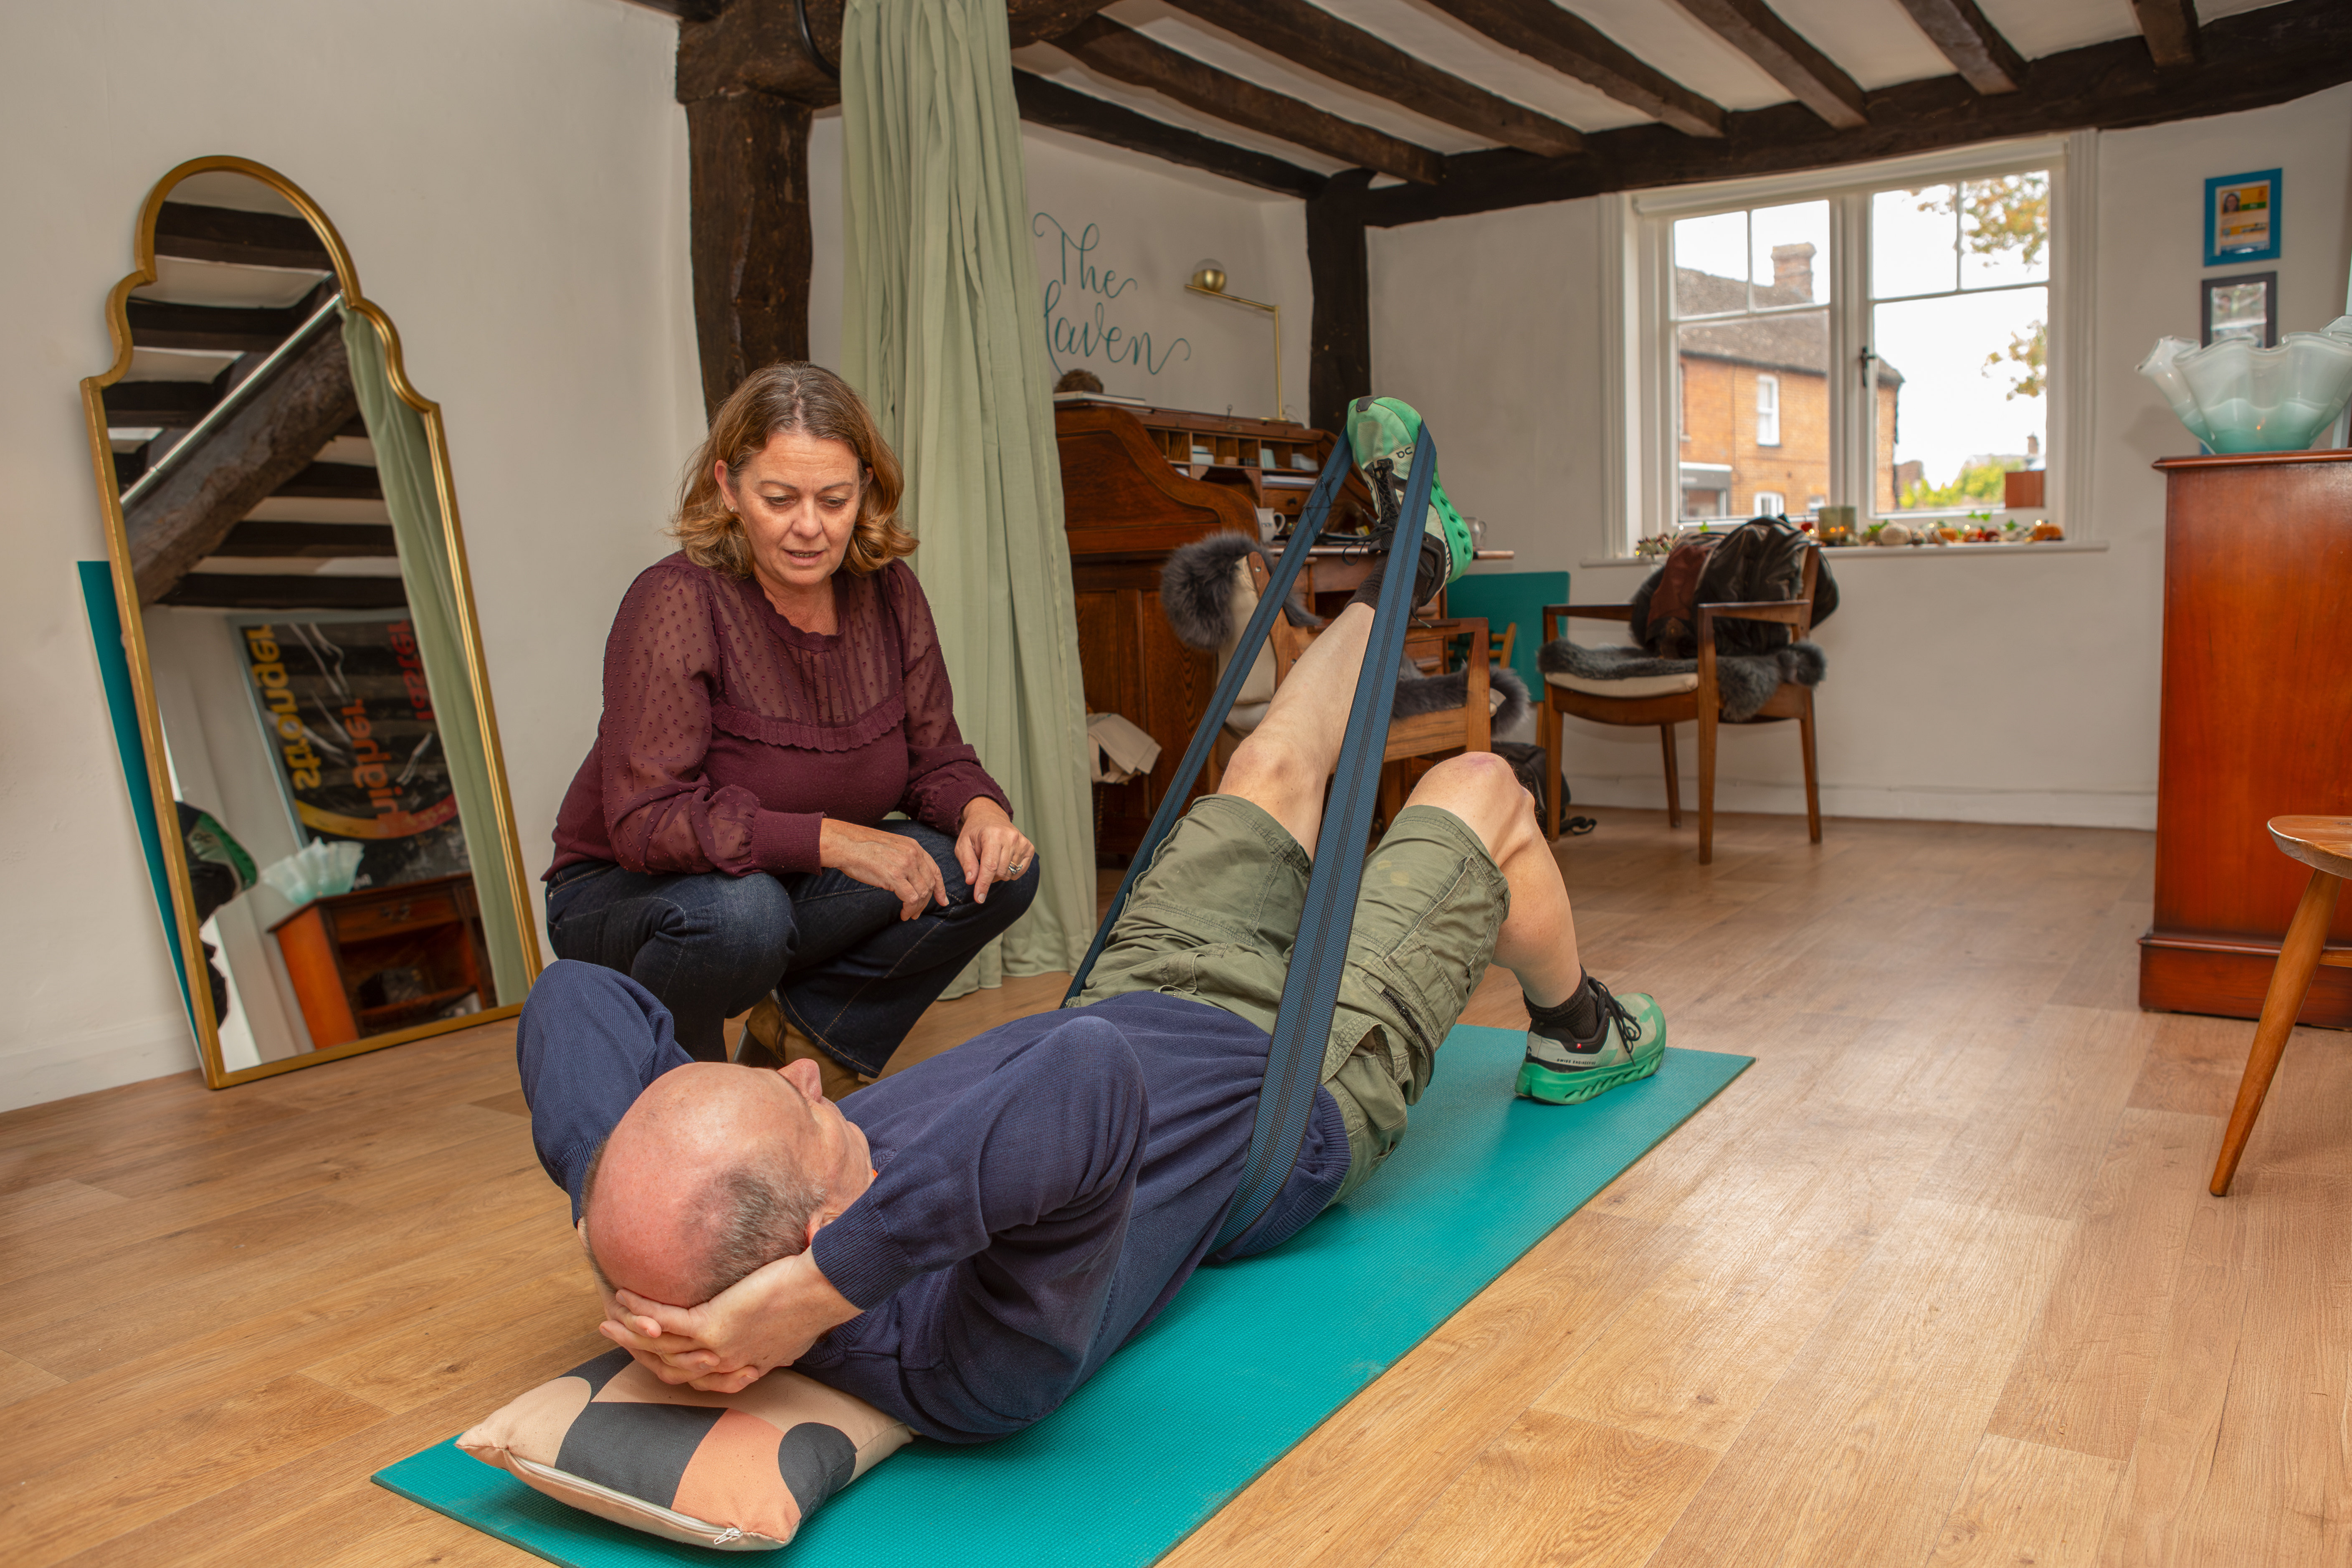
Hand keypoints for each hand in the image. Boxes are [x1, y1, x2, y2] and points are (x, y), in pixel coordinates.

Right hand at [597, 1249, 860, 1393]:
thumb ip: (782, 1340)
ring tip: (608, 1319)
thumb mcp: (797, 1333)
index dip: (673, 1367)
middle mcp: (727, 1362)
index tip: (656, 1356)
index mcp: (746, 1365)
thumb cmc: (817, 1301)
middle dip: (639, 1354)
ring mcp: (716, 1346)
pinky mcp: (710, 1325)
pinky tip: (624, 1295)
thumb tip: (788, 1339)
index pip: (699, 1376)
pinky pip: (663, 1319)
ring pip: (660, 1345)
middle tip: (615, 1337)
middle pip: (670, 1366)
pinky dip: (640, 1308)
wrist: (823, 1290)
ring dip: (629, 1332)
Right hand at [819, 819, 946, 919]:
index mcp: (914, 846)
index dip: (940, 887)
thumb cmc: (862, 847)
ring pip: (922, 893)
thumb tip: (909, 879)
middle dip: (927, 901)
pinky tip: (903, 913)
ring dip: (917, 908)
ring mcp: (905, 865)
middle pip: (930, 883)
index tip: (942, 900)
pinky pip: (911, 898)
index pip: (935, 870)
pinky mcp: (895, 876)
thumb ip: (904, 859)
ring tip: (908, 914)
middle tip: (917, 913)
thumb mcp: (891, 847)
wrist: (846, 844)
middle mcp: (913, 854)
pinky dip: (909, 909)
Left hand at [957, 798, 1034, 904]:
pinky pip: (1020, 871)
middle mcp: (1010, 837)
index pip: (990, 866)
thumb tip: (971, 881)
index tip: (979, 899)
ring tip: (993, 861)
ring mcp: (1022, 842)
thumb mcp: (963, 845)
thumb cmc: (975, 832)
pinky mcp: (1029, 847)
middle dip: (989, 877)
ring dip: (999, 874)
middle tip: (982, 867)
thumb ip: (967, 863)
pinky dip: (1010, 872)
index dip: (983, 885)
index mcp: (992, 835)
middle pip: (1000, 872)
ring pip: (1010, 873)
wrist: (990, 816)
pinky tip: (1003, 861)